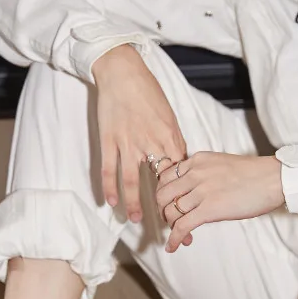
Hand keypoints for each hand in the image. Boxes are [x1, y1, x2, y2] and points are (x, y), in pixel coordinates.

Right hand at [92, 45, 186, 221]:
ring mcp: (127, 142)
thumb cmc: (148, 92)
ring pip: (132, 180)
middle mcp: (150, 142)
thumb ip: (173, 142)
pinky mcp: (109, 139)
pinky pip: (109, 169)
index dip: (185, 194)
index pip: (180, 172)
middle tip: (172, 227)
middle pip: (160, 181)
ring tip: (137, 220)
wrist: (122, 71)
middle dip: (166, 206)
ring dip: (135, 203)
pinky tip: (112, 202)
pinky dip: (110, 187)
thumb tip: (180, 164)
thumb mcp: (169, 116)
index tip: (189, 211)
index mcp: (169, 136)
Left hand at [156, 153, 284, 251]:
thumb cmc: (254, 175)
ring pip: (170, 212)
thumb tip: (193, 193)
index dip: (163, 194)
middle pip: (162, 195)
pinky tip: (173, 247)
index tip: (169, 204)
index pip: (165, 177)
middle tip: (172, 220)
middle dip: (163, 211)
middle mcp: (195, 173)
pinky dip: (174, 239)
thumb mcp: (221, 165)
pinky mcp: (209, 209)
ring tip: (180, 234)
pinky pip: (181, 226)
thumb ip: (203, 174)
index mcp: (197, 161)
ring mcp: (201, 191)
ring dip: (171, 227)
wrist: (274, 179)